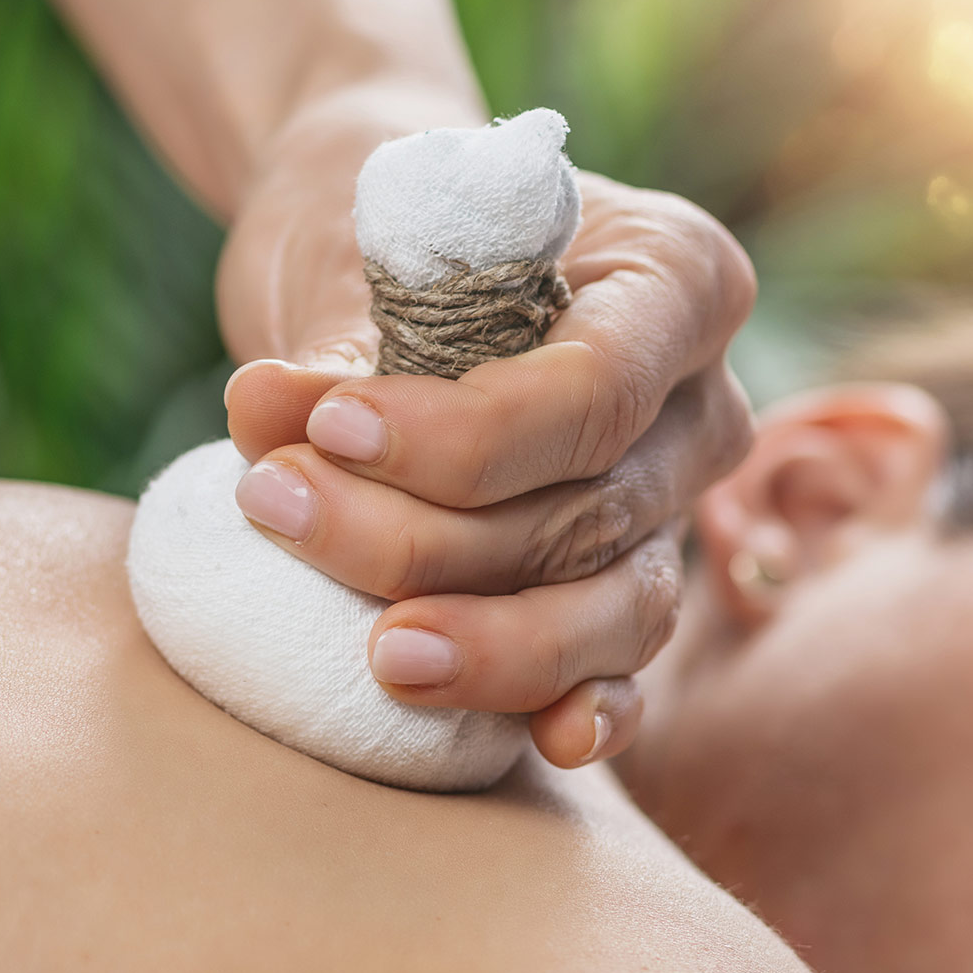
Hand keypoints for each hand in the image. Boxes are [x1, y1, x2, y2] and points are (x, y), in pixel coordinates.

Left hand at [220, 111, 755, 770]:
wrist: (398, 253)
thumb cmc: (390, 229)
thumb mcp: (362, 254)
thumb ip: (335, 350)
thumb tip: (270, 417)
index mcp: (677, 279)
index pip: (595, 392)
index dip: (463, 436)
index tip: (326, 428)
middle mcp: (702, 403)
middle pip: (591, 512)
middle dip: (427, 538)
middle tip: (278, 507)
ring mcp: (674, 506)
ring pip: (615, 609)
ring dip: (489, 642)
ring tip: (374, 651)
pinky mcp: (624, 583)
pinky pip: (621, 664)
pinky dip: (577, 704)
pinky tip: (541, 743)